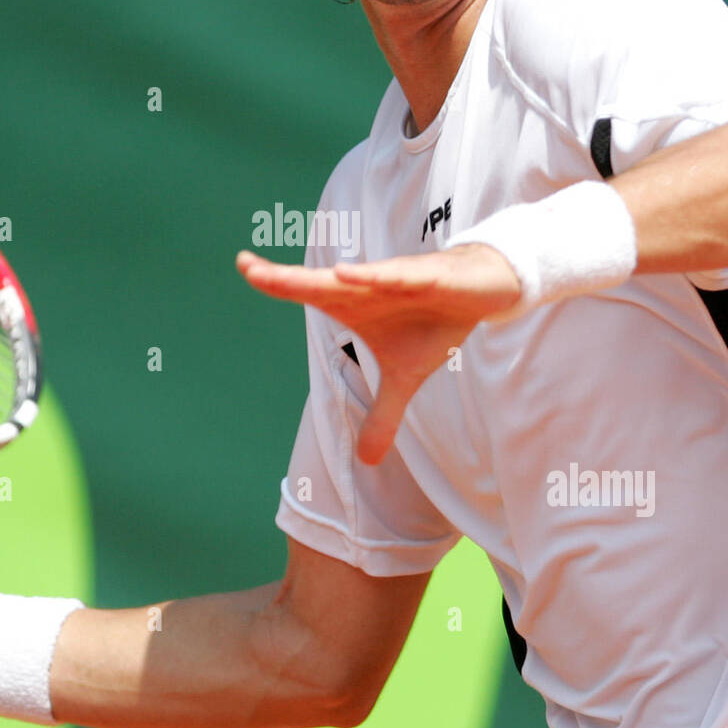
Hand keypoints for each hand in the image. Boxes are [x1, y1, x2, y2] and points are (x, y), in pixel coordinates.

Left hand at [237, 242, 519, 464]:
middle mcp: (368, 286)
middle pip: (319, 284)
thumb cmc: (436, 322)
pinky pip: (400, 276)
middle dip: (283, 278)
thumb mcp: (407, 378)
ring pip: (355, 276)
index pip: (308, 291)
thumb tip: (368, 461)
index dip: (276, 282)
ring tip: (286, 277)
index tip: (244, 268)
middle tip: (245, 267)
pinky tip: (351, 275)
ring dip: (323, 278)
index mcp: (356, 304)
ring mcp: (396, 278)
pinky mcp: (428, 276)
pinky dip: (377, 276)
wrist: (483, 291)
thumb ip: (384, 415)